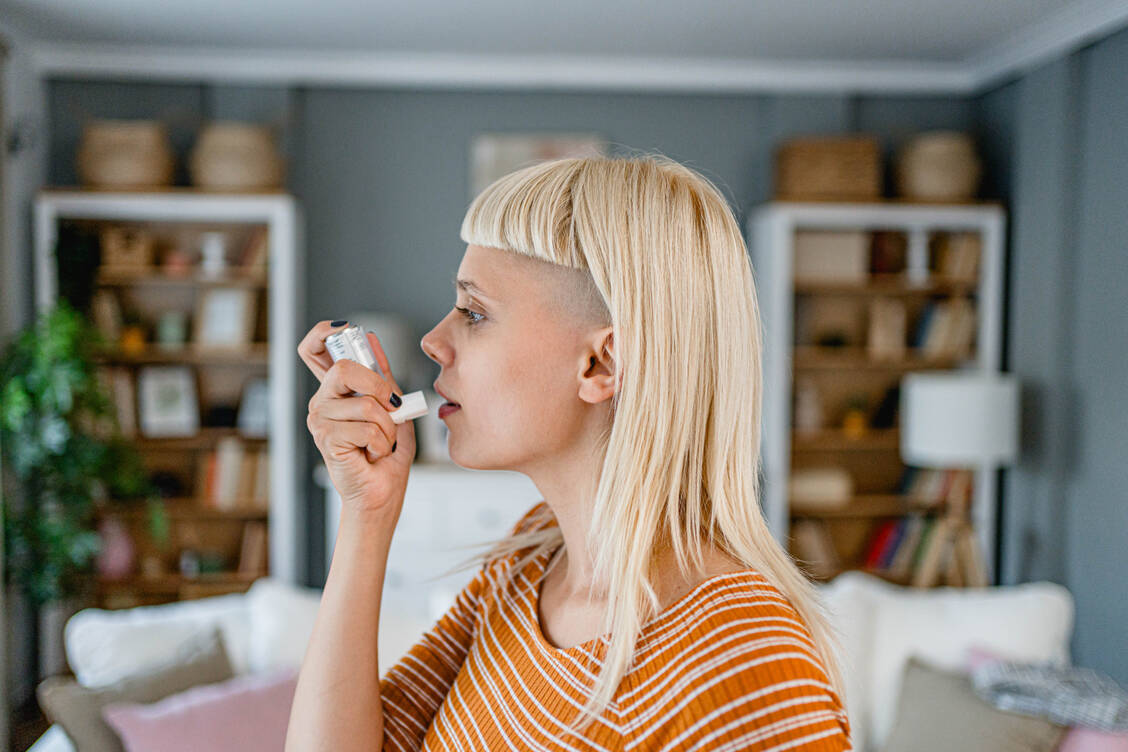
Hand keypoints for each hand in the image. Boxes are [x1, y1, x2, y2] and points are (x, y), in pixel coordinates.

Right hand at [298, 321, 416, 519]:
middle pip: (346, 368)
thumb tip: (371, 339)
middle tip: (390, 410)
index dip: (323, 332)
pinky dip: (382, 443)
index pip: (312, 349)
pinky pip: (367, 428)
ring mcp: (320, 420)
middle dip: (380, 387)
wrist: (382, 493)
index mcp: (335, 391)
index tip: (346, 328)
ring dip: (387, 427)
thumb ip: (383, 376)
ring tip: (380, 442)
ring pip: (366, 404)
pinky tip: (372, 454)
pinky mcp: (326, 440)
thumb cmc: (386, 456)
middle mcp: (322, 401)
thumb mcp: (392, 407)